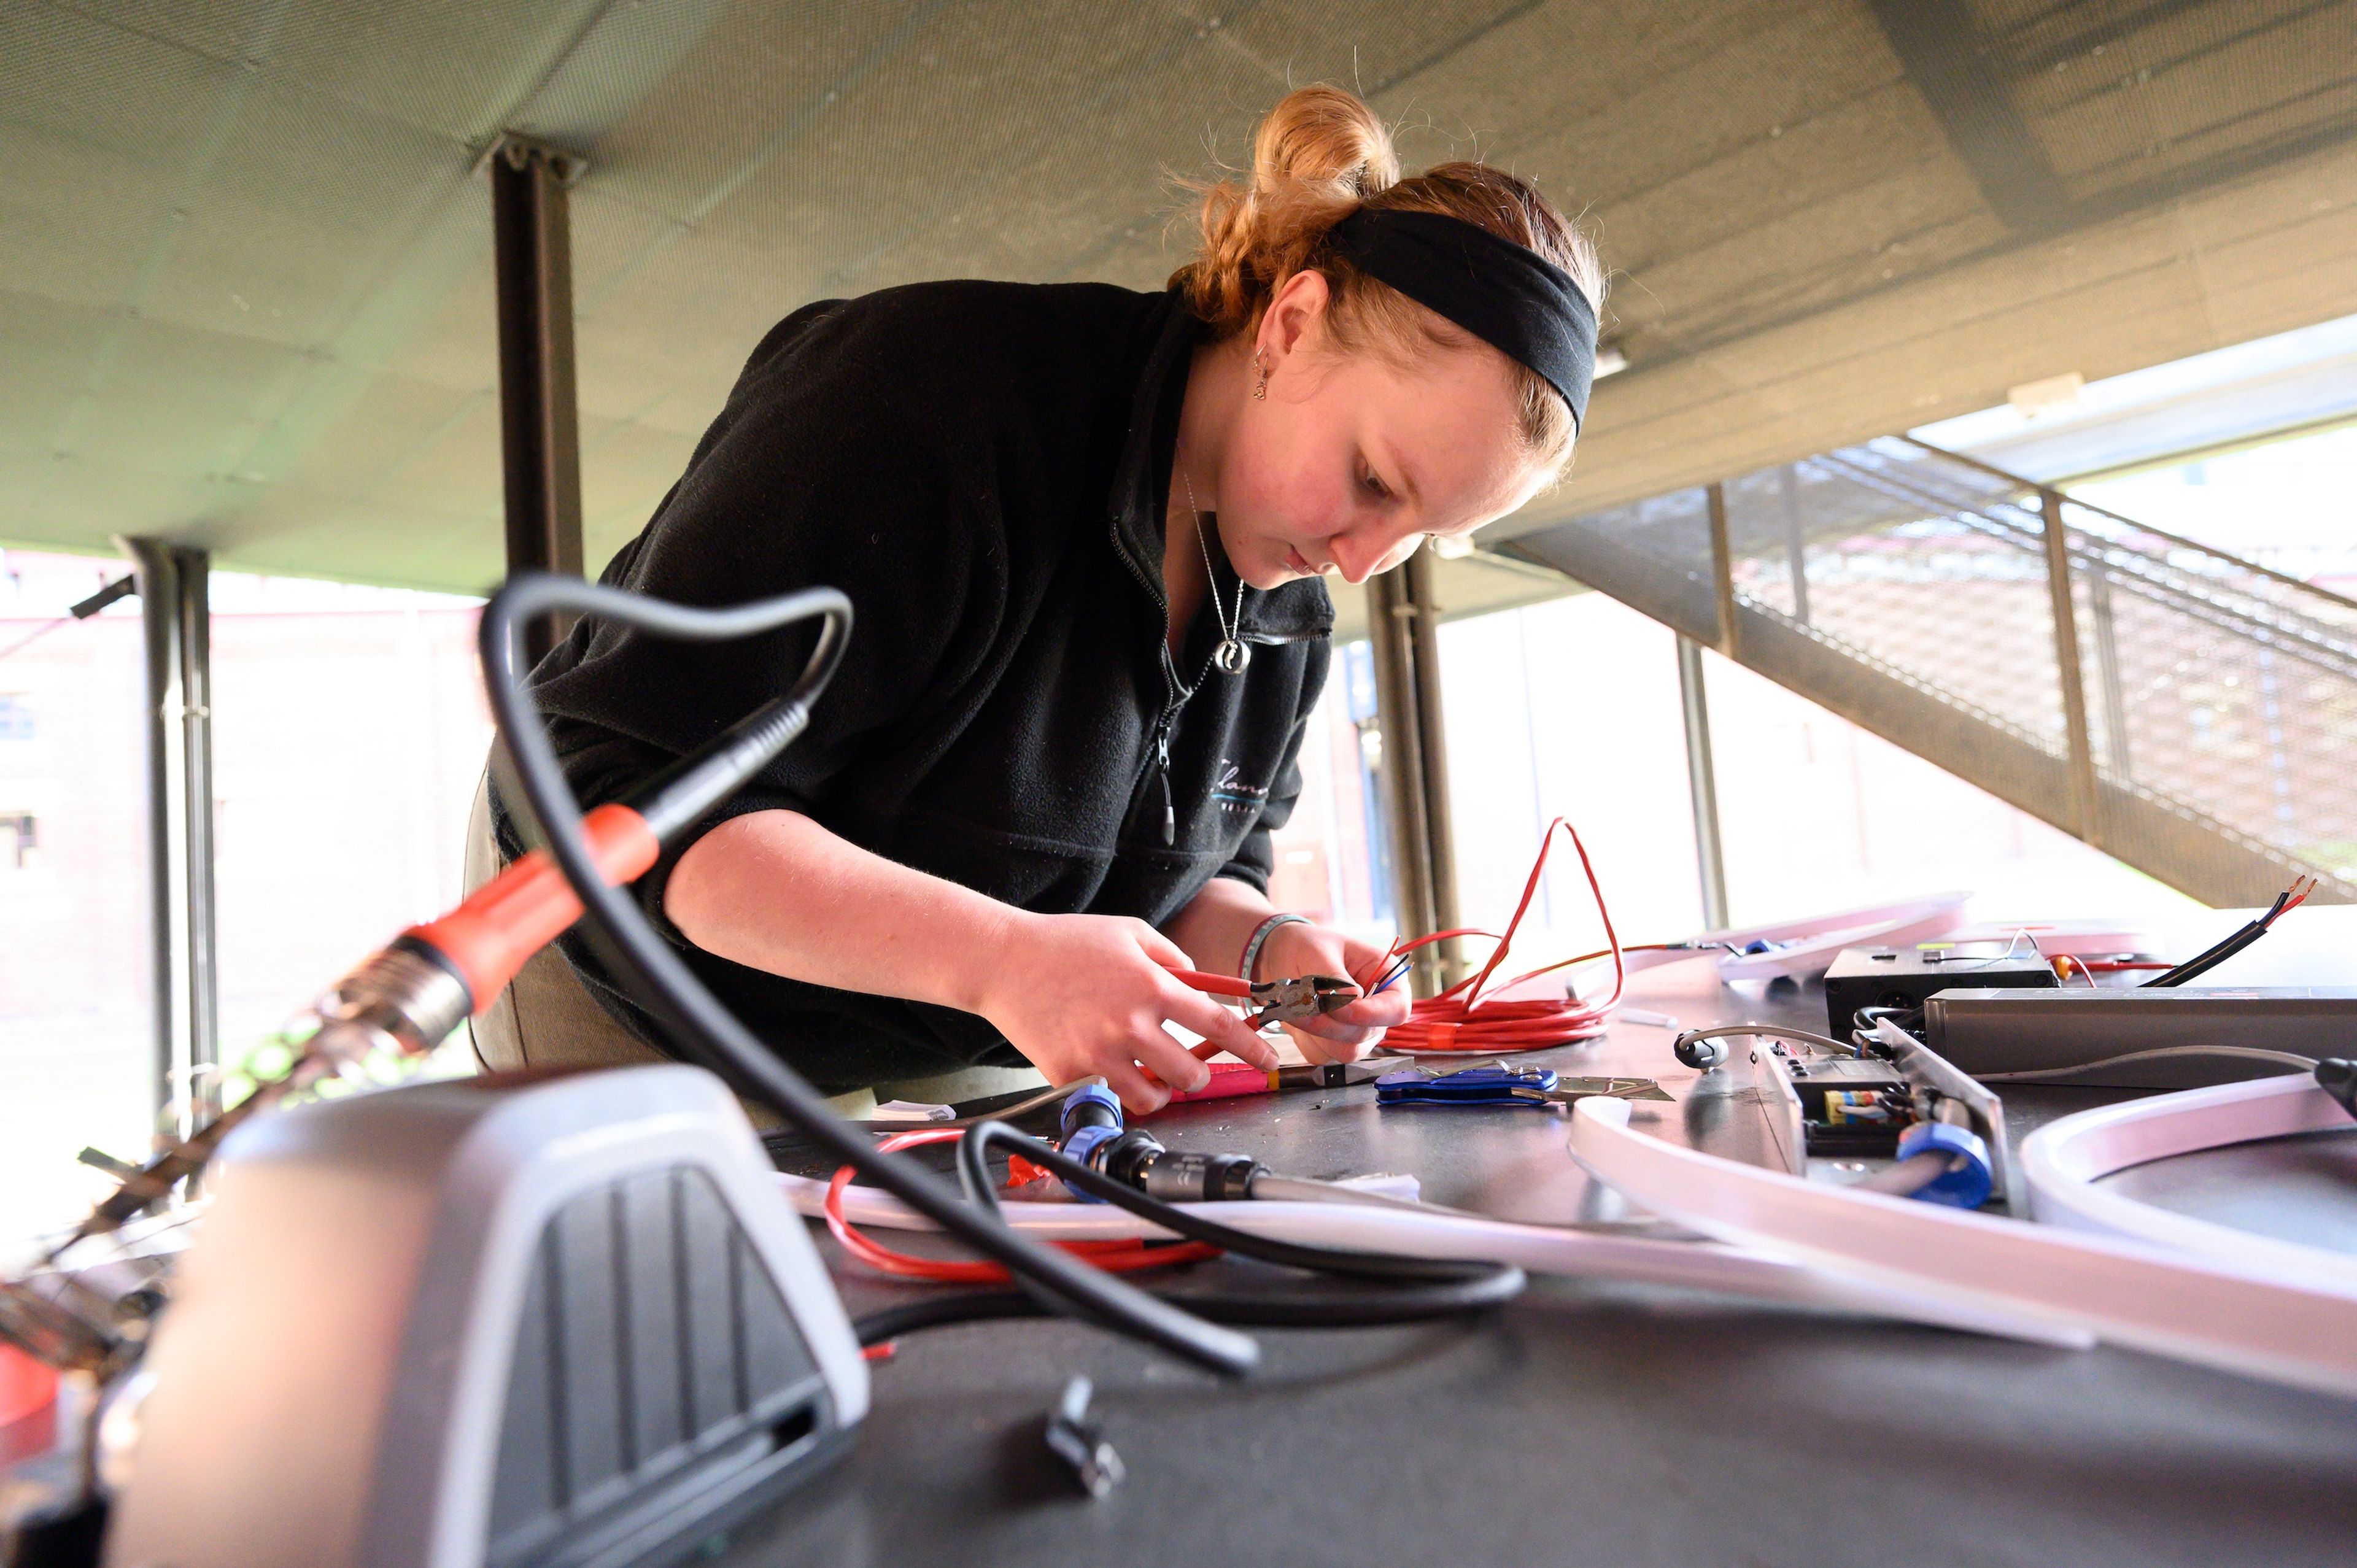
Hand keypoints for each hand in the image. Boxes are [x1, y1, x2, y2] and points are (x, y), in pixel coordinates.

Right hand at [975, 911, 1279, 1113]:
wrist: (1004, 960)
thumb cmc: (1066, 942)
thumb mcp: (1130, 930)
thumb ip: (1172, 956)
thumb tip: (1200, 983)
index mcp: (1152, 986)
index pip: (1219, 1025)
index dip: (1252, 1046)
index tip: (1268, 1058)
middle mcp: (1130, 1024)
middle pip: (1191, 1074)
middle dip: (1198, 1075)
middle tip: (1189, 1067)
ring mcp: (1099, 1053)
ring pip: (1154, 1098)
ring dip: (1162, 1091)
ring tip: (1152, 1075)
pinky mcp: (1070, 1072)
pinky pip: (1110, 1097)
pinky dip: (1118, 1091)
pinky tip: (1111, 1072)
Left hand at [1256, 921, 1410, 1064]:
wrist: (1282, 956)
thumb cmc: (1308, 946)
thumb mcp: (1318, 952)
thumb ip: (1334, 978)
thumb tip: (1353, 1000)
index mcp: (1388, 980)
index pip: (1397, 1010)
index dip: (1370, 1015)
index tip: (1337, 1008)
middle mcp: (1378, 1010)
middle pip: (1365, 1034)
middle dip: (1330, 1023)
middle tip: (1299, 1002)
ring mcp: (1359, 1031)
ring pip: (1344, 1051)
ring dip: (1314, 1032)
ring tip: (1293, 1005)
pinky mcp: (1335, 1044)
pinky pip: (1323, 1055)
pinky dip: (1304, 1039)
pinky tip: (1296, 1016)